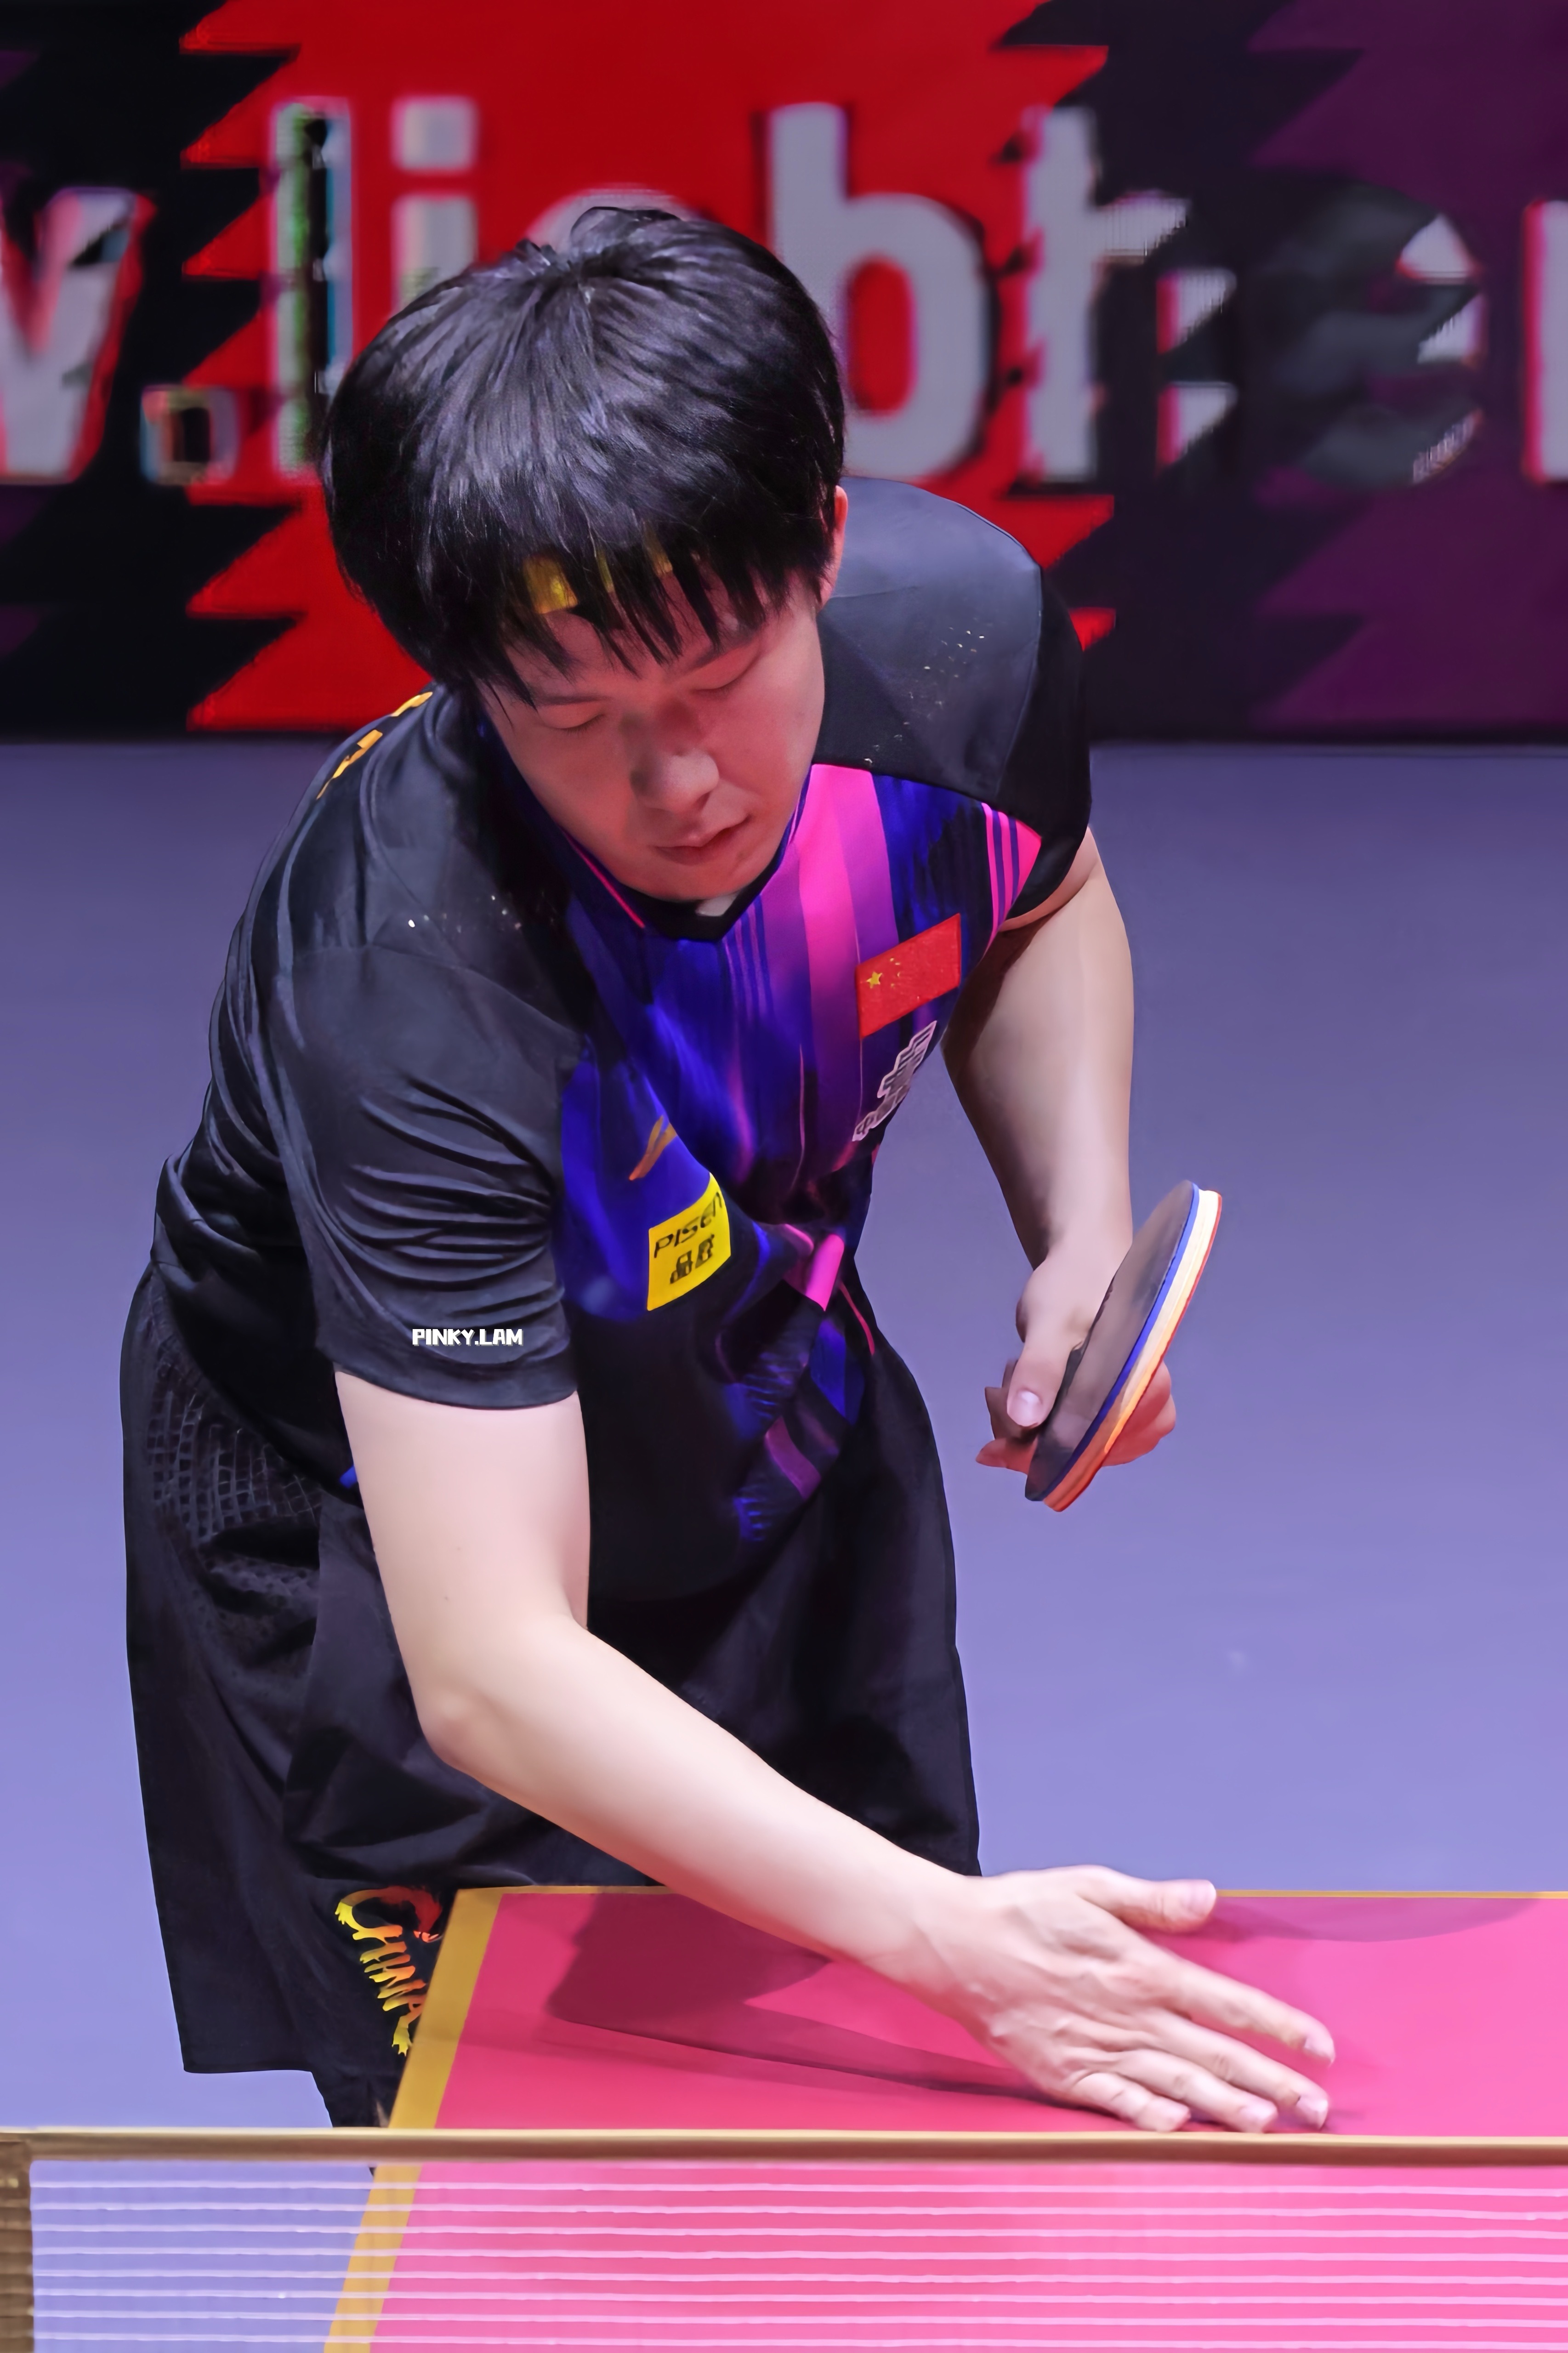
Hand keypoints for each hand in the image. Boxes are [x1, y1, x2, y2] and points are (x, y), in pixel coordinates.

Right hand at [902, 1868, 1333, 2132]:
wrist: (951, 1942)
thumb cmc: (1023, 1908)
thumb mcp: (1090, 1886)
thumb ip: (1153, 1902)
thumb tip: (1209, 1898)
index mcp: (1139, 1966)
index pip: (1225, 2000)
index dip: (1277, 2025)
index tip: (1320, 2047)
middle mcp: (1125, 2013)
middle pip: (1212, 2052)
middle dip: (1271, 2081)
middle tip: (1318, 2109)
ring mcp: (1093, 2047)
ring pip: (1175, 2082)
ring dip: (1225, 2106)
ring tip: (1270, 2126)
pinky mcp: (1061, 2072)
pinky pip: (1114, 2101)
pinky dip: (1149, 2116)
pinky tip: (1180, 2128)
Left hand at [978, 1243, 1176, 1472]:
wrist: (1083, 1259)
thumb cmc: (1075, 1285)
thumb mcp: (1052, 1322)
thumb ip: (1041, 1369)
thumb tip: (1025, 1421)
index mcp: (1145, 1394)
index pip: (1089, 1449)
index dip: (1037, 1456)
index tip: (991, 1451)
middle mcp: (1147, 1412)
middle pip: (1078, 1455)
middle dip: (1027, 1436)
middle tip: (997, 1392)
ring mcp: (1127, 1412)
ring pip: (1068, 1448)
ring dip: (1026, 1426)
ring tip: (1010, 1377)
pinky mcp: (1105, 1407)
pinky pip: (1065, 1434)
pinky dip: (1034, 1421)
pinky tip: (1016, 1389)